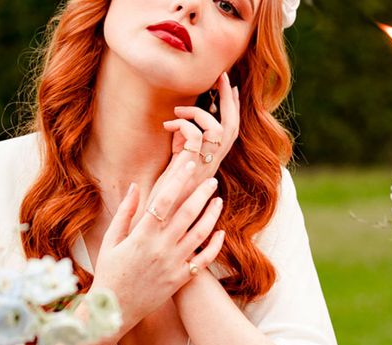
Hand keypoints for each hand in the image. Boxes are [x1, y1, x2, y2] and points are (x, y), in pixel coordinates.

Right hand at [90, 158, 224, 330]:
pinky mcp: (181, 279)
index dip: (178, 180)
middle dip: (202, 193)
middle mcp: (160, 247)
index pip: (164, 199)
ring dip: (212, 214)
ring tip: (218, 200)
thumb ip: (125, 213)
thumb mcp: (111, 240)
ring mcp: (173, 264)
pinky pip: (204, 259)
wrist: (115, 310)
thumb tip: (134, 186)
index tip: (188, 165)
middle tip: (211, 179)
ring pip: (200, 233)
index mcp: (141, 235)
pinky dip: (215, 245)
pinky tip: (220, 232)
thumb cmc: (110, 272)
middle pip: (187, 213)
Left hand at [157, 72, 239, 209]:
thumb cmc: (163, 198)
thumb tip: (179, 128)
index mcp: (212, 163)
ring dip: (199, 113)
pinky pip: (195, 137)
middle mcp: (212, 165)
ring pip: (217, 129)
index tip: (228, 86)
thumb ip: (182, 148)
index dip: (233, 108)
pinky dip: (182, 126)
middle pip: (232, 127)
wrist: (158, 222)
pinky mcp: (190, 170)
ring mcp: (203, 168)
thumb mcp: (176, 166)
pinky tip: (167, 127)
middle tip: (221, 75)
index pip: (231, 132)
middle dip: (228, 98)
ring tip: (179, 112)